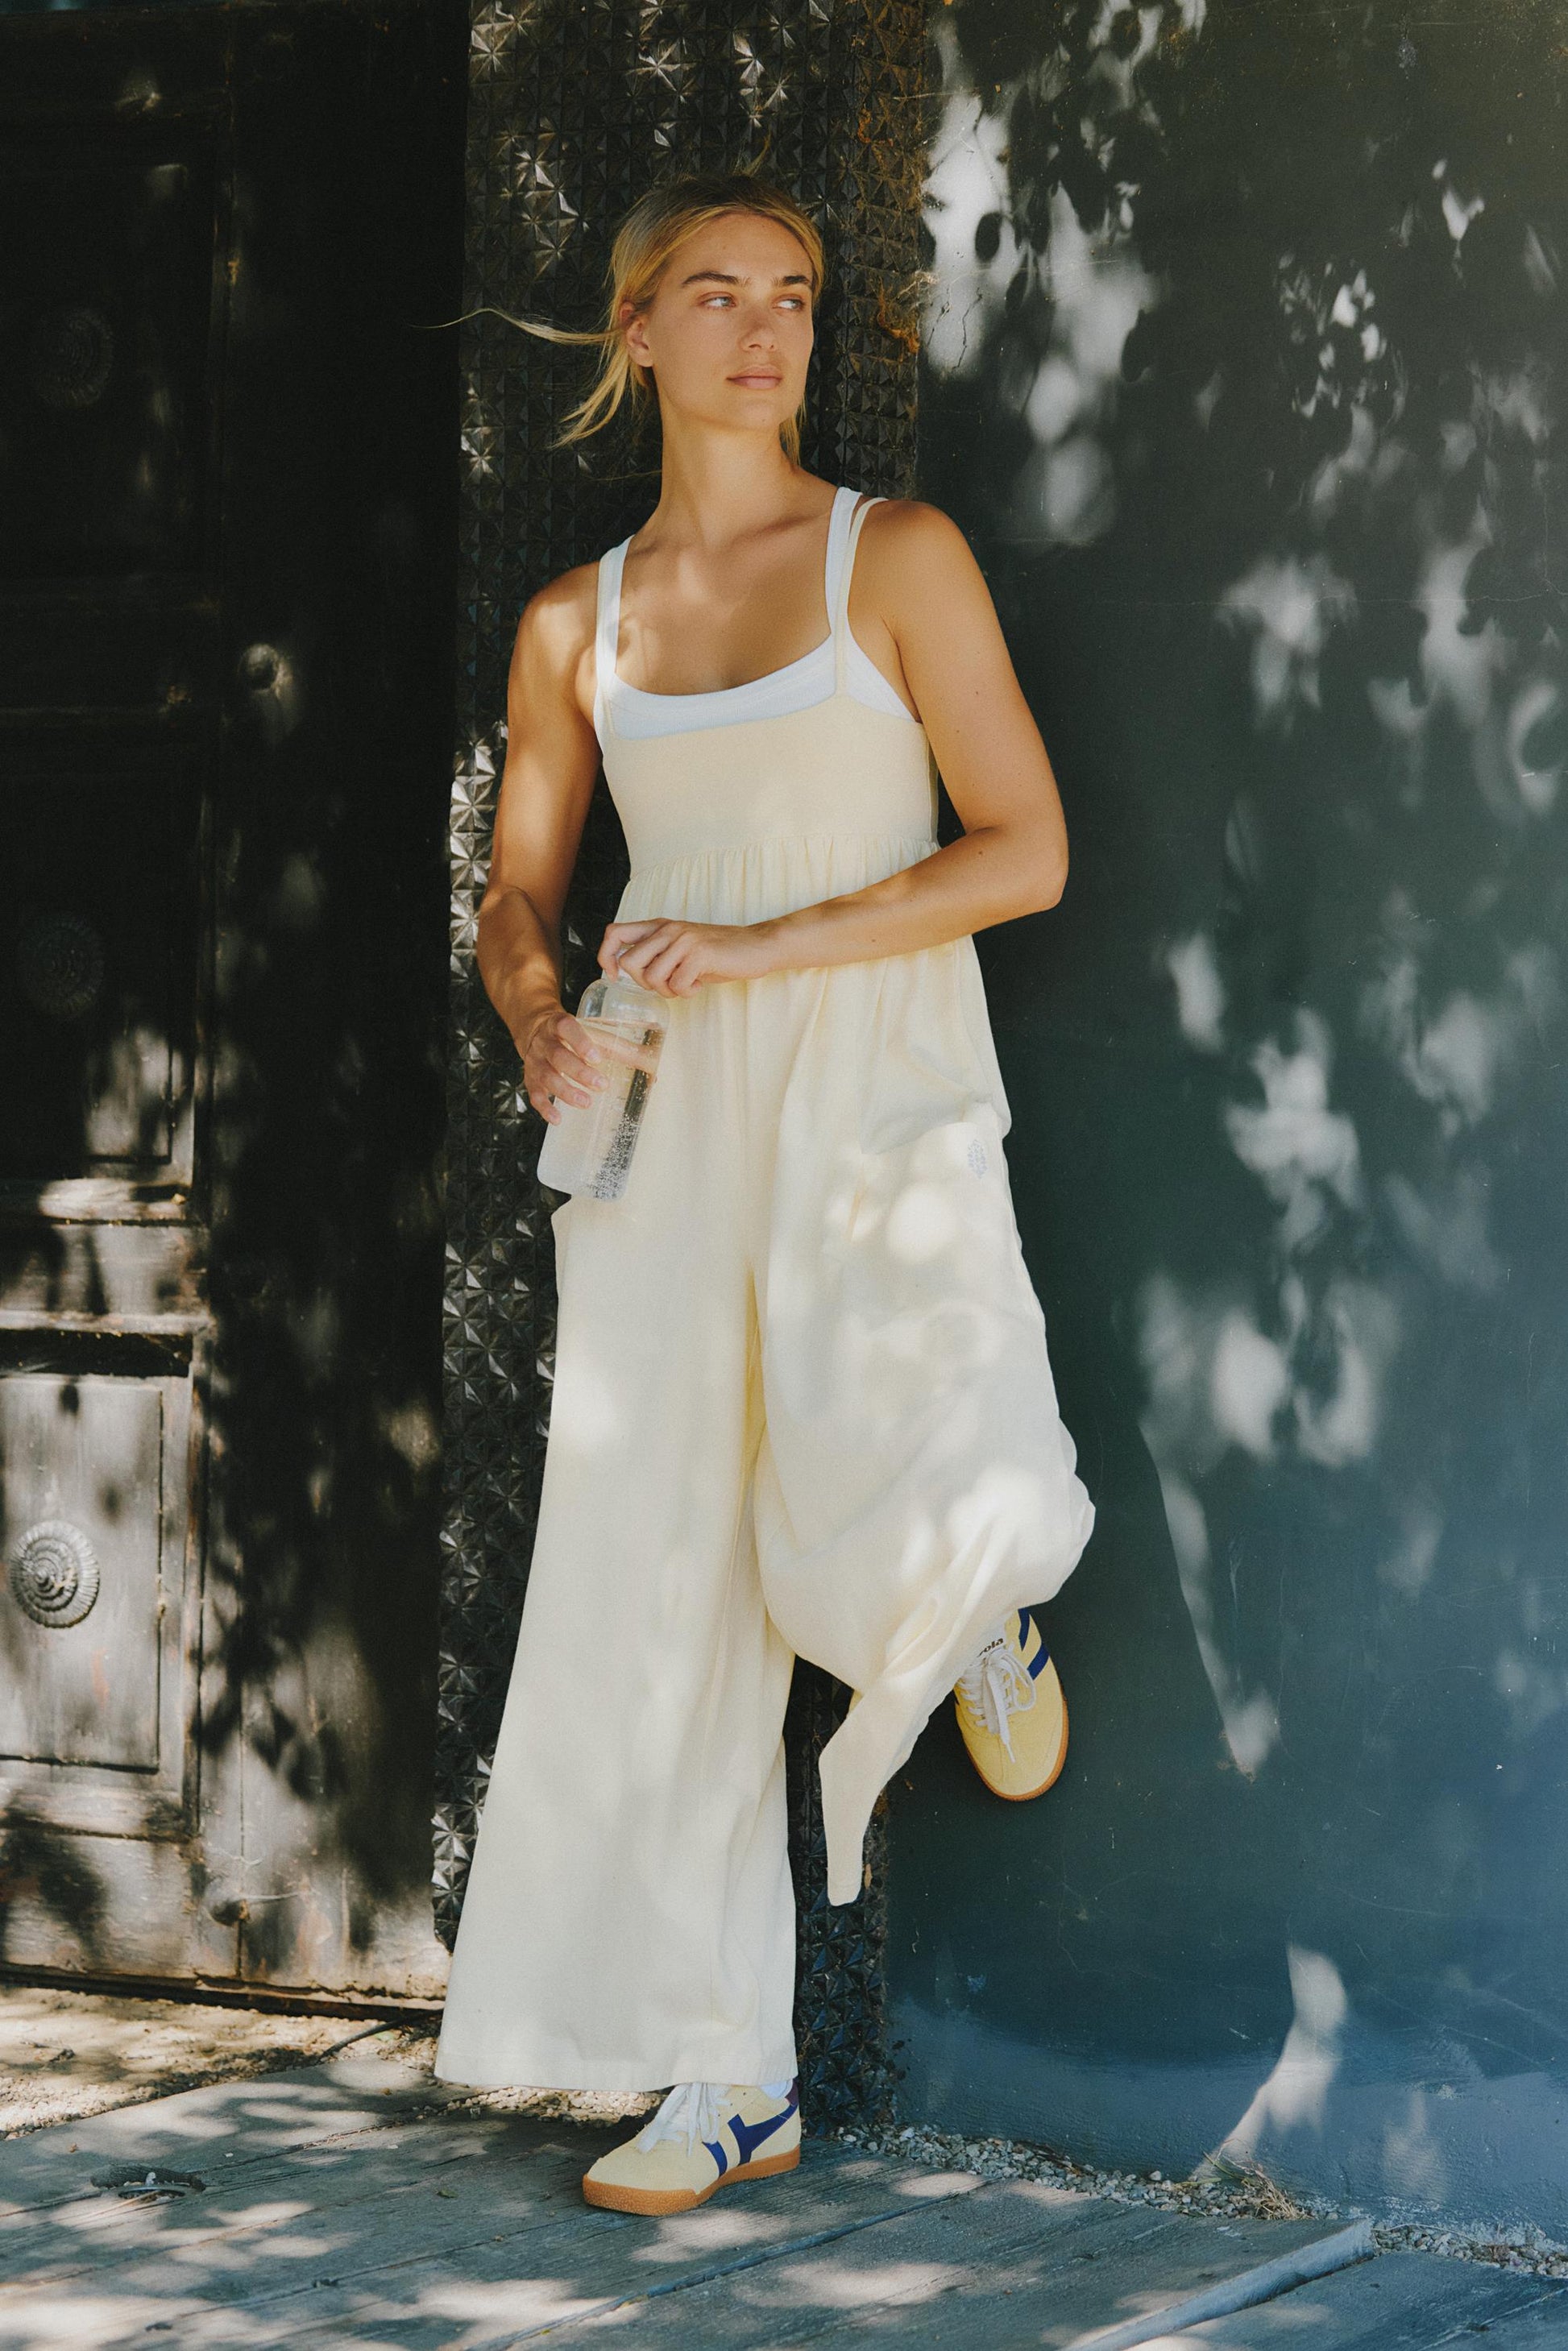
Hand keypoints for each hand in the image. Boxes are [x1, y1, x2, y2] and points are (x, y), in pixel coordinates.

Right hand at [519, 1003, 640, 1125]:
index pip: (567, 1027)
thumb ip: (622, 1049)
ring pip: (546, 1075)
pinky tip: (558, 1118)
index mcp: (560, 1024)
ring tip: (585, 1103)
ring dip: (566, 1091)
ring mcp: (535, 1061)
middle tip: (601, 1085)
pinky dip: (545, 1107)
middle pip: (558, 1056)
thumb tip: (654, 1065)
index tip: (596, 1056)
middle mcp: (544, 1042)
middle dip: (579, 1071)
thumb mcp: (594, 1034)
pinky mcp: (530, 1078)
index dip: (580, 1041)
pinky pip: (535, 1094)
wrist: (535, 1030)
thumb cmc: (573, 1034)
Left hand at [598, 917, 773, 995]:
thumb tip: (625, 971)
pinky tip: (701, 982)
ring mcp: (683, 940)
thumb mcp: (681, 948)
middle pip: (629, 963)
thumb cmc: (718, 953)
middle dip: (645, 983)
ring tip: (688, 982)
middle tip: (668, 983)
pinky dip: (688, 992)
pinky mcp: (699, 954)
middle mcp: (667, 929)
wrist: (756, 946)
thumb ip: (656, 954)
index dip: (607, 957)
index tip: (616, 976)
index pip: (614, 933)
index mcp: (659, 926)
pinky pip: (677, 985)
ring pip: (652, 977)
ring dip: (669, 990)